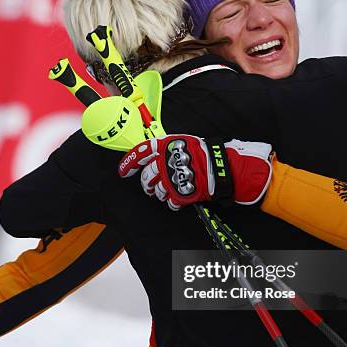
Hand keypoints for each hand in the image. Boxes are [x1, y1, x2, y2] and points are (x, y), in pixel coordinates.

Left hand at [118, 135, 271, 210]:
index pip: (140, 152)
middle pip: (146, 176)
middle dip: (146, 183)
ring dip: (160, 193)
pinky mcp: (180, 193)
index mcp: (166, 146)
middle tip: (150, 187)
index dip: (128, 162)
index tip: (123, 171)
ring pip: (157, 191)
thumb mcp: (186, 143)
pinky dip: (174, 202)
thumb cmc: (207, 153)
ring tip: (169, 192)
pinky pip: (170, 202)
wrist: (224, 167)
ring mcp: (172, 179)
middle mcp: (166, 162)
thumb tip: (154, 155)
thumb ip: (168, 149)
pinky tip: (180, 198)